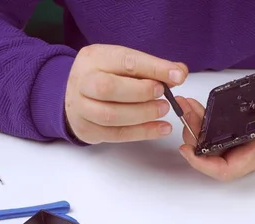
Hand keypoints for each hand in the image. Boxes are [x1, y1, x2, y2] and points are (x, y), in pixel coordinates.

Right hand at [65, 44, 188, 143]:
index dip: (153, 68)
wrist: (76, 95)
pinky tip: (160, 128)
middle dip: (141, 92)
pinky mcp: (87, 130)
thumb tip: (178, 73)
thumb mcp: (124, 63)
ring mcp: (81, 108)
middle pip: (108, 88)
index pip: (125, 61)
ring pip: (111, 115)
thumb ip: (151, 67)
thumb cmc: (105, 76)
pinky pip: (116, 135)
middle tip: (163, 94)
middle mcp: (82, 81)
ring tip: (163, 109)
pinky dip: (143, 132)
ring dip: (143, 114)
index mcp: (94, 58)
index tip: (177, 75)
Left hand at [177, 75, 254, 180]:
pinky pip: (219, 132)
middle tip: (185, 117)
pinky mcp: (243, 131)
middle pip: (214, 158)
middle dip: (195, 141)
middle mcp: (250, 151)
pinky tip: (198, 108)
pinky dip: (205, 122)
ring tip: (188, 108)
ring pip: (214, 144)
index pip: (226, 170)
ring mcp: (246, 142)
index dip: (203, 165)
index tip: (187, 149)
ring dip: (197, 129)